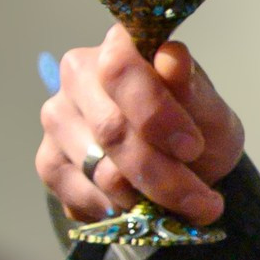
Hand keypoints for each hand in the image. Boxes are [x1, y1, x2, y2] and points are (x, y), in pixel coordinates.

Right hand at [39, 31, 243, 229]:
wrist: (184, 168)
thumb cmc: (197, 128)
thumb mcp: (211, 113)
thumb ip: (193, 90)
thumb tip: (171, 58)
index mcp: (121, 46)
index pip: (120, 69)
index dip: (155, 112)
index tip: (192, 148)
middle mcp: (78, 74)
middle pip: (110, 130)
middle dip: (163, 175)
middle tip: (203, 202)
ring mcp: (57, 117)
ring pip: (99, 171)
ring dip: (148, 200)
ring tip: (182, 207)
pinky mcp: (48, 160)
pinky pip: (81, 196)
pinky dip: (120, 213)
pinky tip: (143, 208)